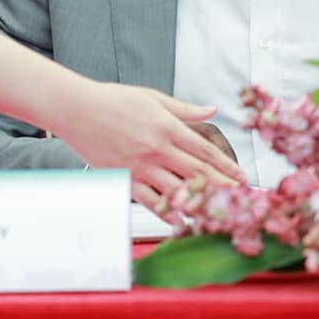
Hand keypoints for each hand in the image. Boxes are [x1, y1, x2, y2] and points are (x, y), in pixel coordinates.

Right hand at [52, 82, 244, 200]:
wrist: (76, 109)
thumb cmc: (113, 100)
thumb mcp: (153, 98)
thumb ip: (185, 110)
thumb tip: (211, 110)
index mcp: (167, 127)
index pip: (205, 151)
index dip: (227, 166)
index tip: (242, 176)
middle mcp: (157, 149)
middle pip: (197, 173)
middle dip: (222, 187)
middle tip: (240, 198)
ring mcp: (140, 167)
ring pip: (177, 190)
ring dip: (199, 203)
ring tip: (217, 213)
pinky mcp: (124, 178)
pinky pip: (150, 201)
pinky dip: (167, 212)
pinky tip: (181, 221)